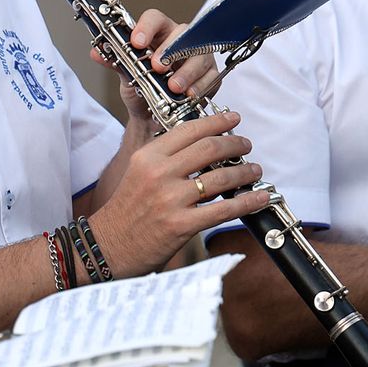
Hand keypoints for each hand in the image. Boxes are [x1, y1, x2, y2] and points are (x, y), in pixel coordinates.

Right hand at [88, 111, 270, 276]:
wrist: (108, 247)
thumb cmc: (126, 211)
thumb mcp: (138, 173)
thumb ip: (165, 158)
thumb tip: (202, 145)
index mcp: (148, 156)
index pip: (189, 130)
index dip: (216, 122)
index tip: (233, 119)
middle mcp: (159, 174)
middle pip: (209, 148)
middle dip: (235, 144)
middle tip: (246, 145)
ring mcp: (171, 200)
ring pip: (221, 178)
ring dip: (244, 172)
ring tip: (254, 170)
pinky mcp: (181, 225)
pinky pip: (224, 209)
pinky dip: (247, 201)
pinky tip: (259, 196)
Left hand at [91, 8, 218, 124]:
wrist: (152, 115)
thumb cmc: (142, 88)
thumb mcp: (126, 75)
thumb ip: (115, 61)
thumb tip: (96, 52)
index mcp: (158, 33)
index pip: (155, 18)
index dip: (146, 27)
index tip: (136, 42)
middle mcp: (180, 40)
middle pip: (181, 33)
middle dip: (170, 50)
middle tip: (157, 66)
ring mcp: (198, 56)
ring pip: (198, 55)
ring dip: (186, 72)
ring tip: (173, 87)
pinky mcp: (210, 74)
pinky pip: (210, 76)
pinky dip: (200, 87)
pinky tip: (190, 96)